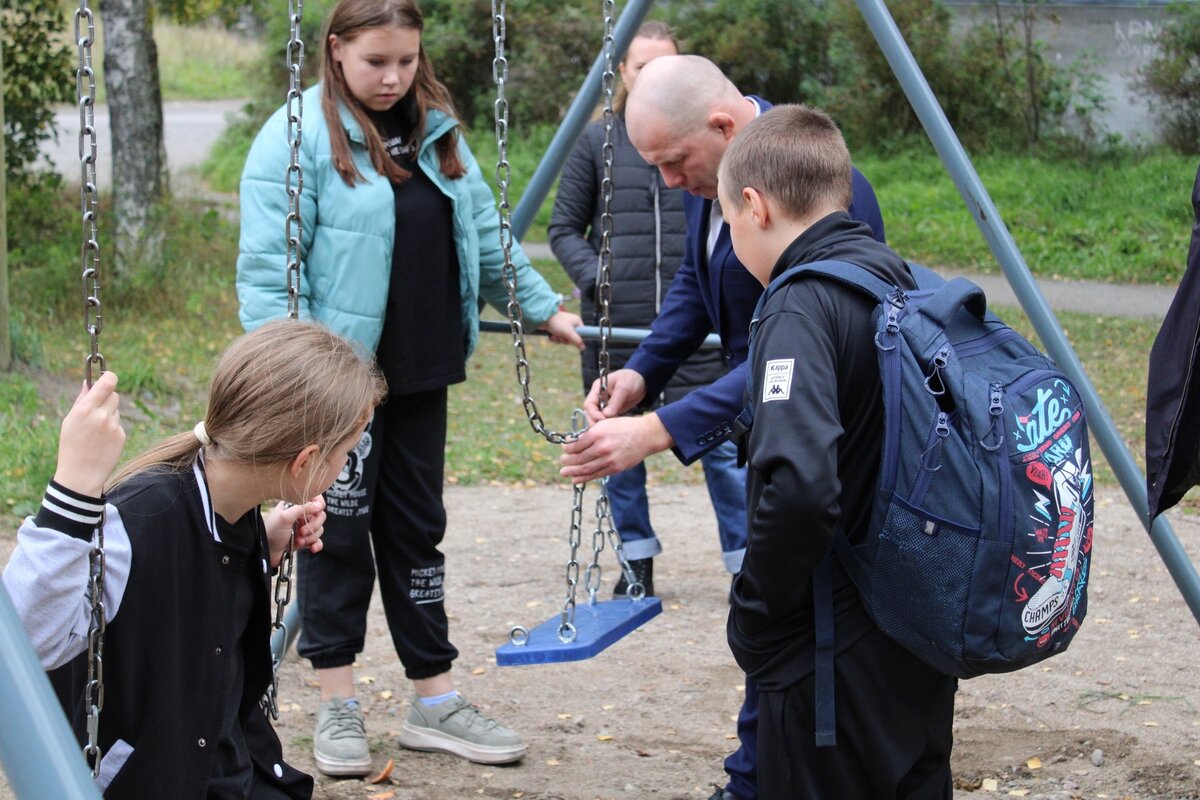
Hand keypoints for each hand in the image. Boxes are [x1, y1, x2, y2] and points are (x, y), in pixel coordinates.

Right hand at [54, 371, 124, 496]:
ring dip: (109, 414)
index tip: (108, 377)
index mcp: (85, 409)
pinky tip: (102, 441)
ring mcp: (113, 426)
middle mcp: (101, 415)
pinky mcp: (121, 436)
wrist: (81, 474)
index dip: (109, 377)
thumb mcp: (70, 421)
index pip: (107, 382)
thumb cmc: (71, 445)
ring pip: (116, 410)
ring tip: (95, 431)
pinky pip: (118, 424)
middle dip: (107, 398)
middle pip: (114, 395)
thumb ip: (82, 400)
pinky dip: (112, 428)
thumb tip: (88, 382)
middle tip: (97, 408)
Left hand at [265, 495, 326, 566]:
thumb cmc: (271, 532)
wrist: (266, 552)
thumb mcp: (284, 517)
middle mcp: (300, 515)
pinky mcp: (305, 540)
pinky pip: (318, 541)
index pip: (315, 499)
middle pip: (320, 516)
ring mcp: (303, 528)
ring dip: (311, 537)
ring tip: (298, 541)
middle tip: (301, 531)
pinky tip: (312, 548)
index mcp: (295, 505)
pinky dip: (316, 544)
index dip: (318, 505)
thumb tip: (319, 505)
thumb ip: (302, 508)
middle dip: (313, 526)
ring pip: (319, 529)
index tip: (315, 512)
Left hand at [538, 310, 584, 349]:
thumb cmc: (557, 323)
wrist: (542, 318)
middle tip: (561, 336)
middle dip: (565, 339)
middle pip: (572, 338)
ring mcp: (563, 326)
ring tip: (554, 335)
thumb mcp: (568, 332)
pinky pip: (558, 338)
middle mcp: (571, 323)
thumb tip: (583, 348)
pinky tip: (551, 336)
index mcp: (576, 321)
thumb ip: (577, 340)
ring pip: (564, 339)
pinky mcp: (556, 329)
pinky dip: (554, 338)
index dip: (576, 339)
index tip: (570, 339)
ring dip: (559, 339)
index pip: (582, 334)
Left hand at [559, 413, 672, 483]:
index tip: (564, 448)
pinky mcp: (615, 468)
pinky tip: (575, 479)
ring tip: (564, 472)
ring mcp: (609, 459)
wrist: (645, 436)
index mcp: (598, 433)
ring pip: (585, 468)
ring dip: (572, 471)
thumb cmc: (624, 427)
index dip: (567, 448)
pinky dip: (584, 478)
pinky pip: (596, 475)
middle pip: (579, 458)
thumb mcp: (605, 424)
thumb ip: (590, 434)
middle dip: (568, 460)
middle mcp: (602, 447)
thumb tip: (573, 442)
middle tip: (561, 461)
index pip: (577, 444)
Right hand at [583, 369, 646, 423]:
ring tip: (614, 427)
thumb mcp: (624, 388)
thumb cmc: (631, 379)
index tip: (605, 420)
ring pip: (596, 418)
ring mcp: (602, 404)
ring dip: (602, 424)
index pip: (589, 404)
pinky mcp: (609, 410)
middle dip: (596, 421)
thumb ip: (615, 401)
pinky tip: (616, 426)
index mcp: (597, 388)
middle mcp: (597, 397)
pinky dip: (608, 424)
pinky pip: (605, 419)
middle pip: (589, 413)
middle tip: (608, 428)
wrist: (641, 380)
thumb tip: (606, 415)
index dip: (594, 414)